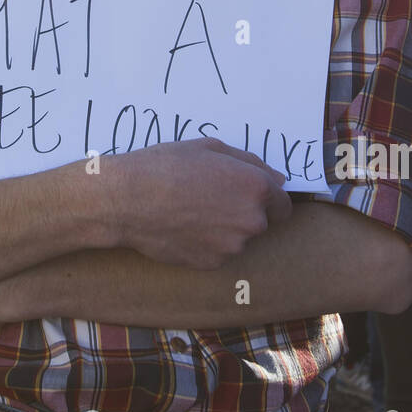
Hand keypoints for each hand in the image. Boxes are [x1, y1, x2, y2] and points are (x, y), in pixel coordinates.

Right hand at [111, 137, 290, 269]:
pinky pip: (218, 252)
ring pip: (238, 238)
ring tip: (191, 211)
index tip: (248, 195)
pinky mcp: (212, 263)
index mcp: (255, 188)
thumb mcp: (209, 148)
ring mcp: (232, 246)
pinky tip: (183, 226)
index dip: (267, 199)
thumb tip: (277, 179)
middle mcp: (251, 221)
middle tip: (211, 198)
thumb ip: (250, 163)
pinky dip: (207, 243)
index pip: (283, 204)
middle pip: (261, 222)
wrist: (128, 200)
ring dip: (225, 228)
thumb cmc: (166, 166)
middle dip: (243, 212)